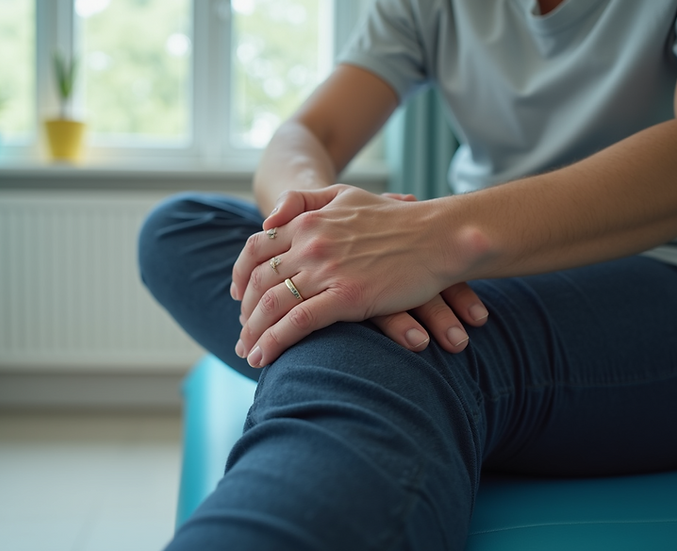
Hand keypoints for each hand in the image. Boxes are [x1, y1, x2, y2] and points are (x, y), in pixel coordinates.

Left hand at [231, 185, 486, 366]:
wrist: (439, 234)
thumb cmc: (396, 218)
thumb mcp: (344, 194)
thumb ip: (304, 199)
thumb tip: (268, 218)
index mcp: (306, 221)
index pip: (255, 251)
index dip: (240, 276)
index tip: (238, 297)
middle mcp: (310, 244)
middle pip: (258, 282)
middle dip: (245, 313)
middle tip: (241, 334)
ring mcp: (327, 270)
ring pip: (273, 305)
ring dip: (253, 333)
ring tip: (247, 352)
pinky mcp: (347, 296)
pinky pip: (297, 323)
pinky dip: (274, 343)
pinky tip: (264, 358)